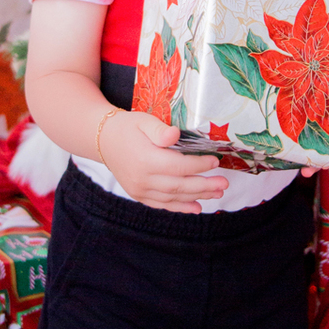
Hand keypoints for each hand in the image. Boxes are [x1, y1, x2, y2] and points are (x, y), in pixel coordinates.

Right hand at [100, 110, 228, 213]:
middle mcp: (142, 179)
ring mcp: (139, 190)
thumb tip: (175, 135)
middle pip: (179, 186)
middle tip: (224, 184)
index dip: (199, 165)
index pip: (178, 166)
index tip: (216, 161)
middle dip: (204, 185)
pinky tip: (196, 207)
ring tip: (217, 193)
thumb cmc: (127, 127)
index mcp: (145, 159)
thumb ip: (159, 129)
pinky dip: (180, 207)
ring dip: (197, 196)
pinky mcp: (138, 195)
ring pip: (173, 197)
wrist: (103, 140)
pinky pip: (162, 205)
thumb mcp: (143, 120)